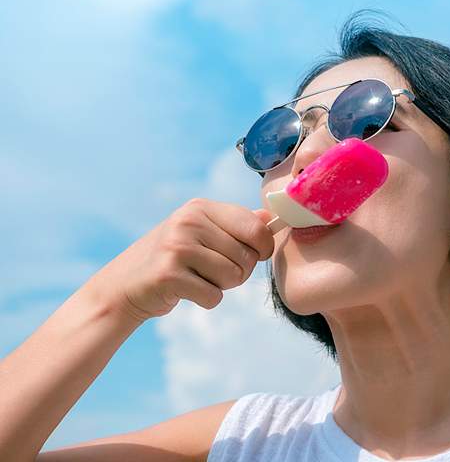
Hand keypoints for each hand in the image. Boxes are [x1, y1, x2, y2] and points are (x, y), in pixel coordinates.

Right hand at [90, 198, 275, 322]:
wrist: (123, 286)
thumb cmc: (172, 259)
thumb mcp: (201, 232)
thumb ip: (236, 224)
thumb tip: (270, 218)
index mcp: (201, 207)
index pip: (255, 227)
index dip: (263, 247)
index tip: (256, 255)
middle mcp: (189, 221)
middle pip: (247, 257)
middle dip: (238, 272)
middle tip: (213, 272)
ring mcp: (177, 246)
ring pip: (233, 277)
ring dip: (221, 286)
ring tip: (198, 278)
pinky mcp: (168, 274)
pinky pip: (213, 296)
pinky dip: (206, 300)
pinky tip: (186, 290)